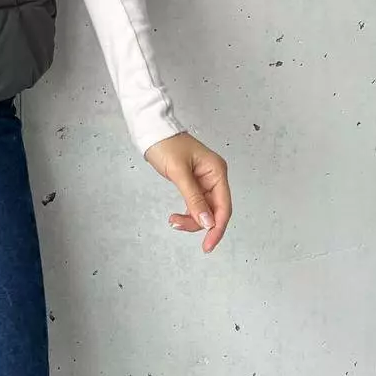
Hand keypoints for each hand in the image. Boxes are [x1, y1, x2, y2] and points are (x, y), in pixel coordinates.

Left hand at [143, 131, 230, 253]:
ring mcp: (205, 180)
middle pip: (215, 210)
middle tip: (178, 226)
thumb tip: (208, 222)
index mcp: (217, 171)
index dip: (217, 228)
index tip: (208, 244)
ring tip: (173, 220)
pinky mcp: (194, 183)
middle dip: (199, 223)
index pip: (223, 206)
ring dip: (191, 219)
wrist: (152, 131)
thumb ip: (194, 198)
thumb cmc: (166, 144)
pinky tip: (177, 217)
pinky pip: (196, 204)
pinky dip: (188, 213)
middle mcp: (214, 176)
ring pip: (205, 210)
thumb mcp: (179, 172)